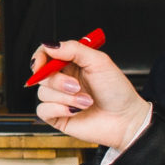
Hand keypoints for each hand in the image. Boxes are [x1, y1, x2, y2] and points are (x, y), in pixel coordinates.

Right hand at [31, 40, 154, 153]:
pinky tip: (75, 111)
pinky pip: (43, 110)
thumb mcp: (99, 62)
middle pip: (42, 75)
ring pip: (43, 93)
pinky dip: (58, 110)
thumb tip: (50, 45)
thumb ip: (73, 49)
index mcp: (71, 64)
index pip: (45, 54)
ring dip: (66, 98)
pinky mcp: (57, 116)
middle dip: (59, 82)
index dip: (40, 57)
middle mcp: (63, 80)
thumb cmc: (117, 91)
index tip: (41, 65)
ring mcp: (60, 98)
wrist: (125, 119)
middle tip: (77, 87)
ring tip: (86, 102)